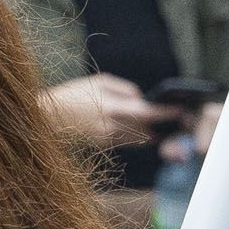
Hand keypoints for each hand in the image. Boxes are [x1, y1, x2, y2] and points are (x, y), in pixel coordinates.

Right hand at [43, 74, 173, 151]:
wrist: (47, 118)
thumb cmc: (72, 95)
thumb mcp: (98, 81)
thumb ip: (125, 89)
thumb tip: (142, 98)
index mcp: (112, 106)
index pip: (147, 112)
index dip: (166, 112)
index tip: (181, 110)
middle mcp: (112, 126)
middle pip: (146, 128)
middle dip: (158, 123)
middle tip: (172, 117)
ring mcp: (107, 139)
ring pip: (138, 138)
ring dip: (147, 132)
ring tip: (153, 125)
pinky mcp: (102, 146)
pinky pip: (126, 142)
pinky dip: (133, 136)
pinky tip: (133, 129)